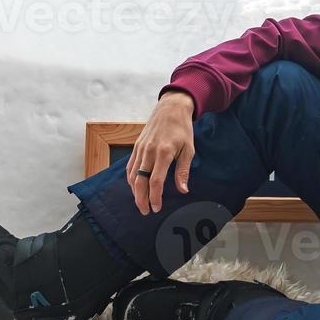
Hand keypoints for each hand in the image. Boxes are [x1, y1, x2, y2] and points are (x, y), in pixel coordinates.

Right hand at [126, 89, 195, 214]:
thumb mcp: (189, 149)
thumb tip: (183, 190)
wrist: (170, 107)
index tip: (157, 208)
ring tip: (141, 203)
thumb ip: (183, 171)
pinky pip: (130, 166)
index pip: (155, 181)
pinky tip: (135, 187)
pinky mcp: (136, 146)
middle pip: (140, 181)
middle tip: (146, 211)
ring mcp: (140, 148)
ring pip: (132, 175)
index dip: (155, 197)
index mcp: (163, 152)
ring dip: (135, 192)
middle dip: (141, 199)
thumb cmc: (182, 129)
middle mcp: (148, 151)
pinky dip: (131, 179)